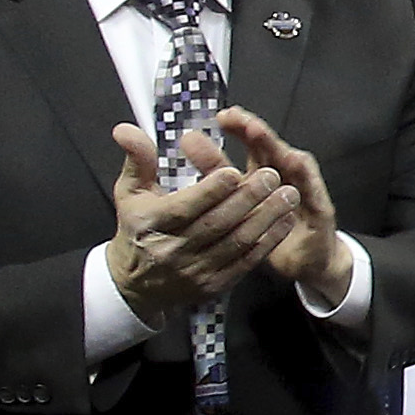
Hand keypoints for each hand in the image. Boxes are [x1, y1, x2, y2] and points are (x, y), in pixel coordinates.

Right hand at [107, 123, 293, 324]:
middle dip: (248, 197)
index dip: (212, 190)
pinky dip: (269, 240)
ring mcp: (195, 272)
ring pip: (237, 242)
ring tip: (288, 193)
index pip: (185, 207)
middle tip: (272, 174)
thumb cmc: (137, 228)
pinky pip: (247, 261)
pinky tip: (285, 220)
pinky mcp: (214, 285)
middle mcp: (172, 251)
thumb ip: (137, 159)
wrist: (135, 284)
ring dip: (267, 217)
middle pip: (217, 223)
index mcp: (151, 224)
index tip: (235, 171)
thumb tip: (126, 129)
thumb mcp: (130, 193)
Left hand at [217, 108, 351, 307]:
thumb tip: (187, 142)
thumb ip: (214, 174)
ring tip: (257, 132)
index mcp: (265, 173)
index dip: (239, 128)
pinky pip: (315, 192)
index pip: (252, 144)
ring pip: (294, 163)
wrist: (305, 261)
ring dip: (276, 146)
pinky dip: (306, 177)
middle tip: (235, 117)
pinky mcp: (321, 212)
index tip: (221, 116)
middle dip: (254, 130)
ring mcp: (306, 192)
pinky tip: (294, 163)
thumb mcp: (238, 204)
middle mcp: (287, 177)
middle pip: (271, 147)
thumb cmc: (270, 230)